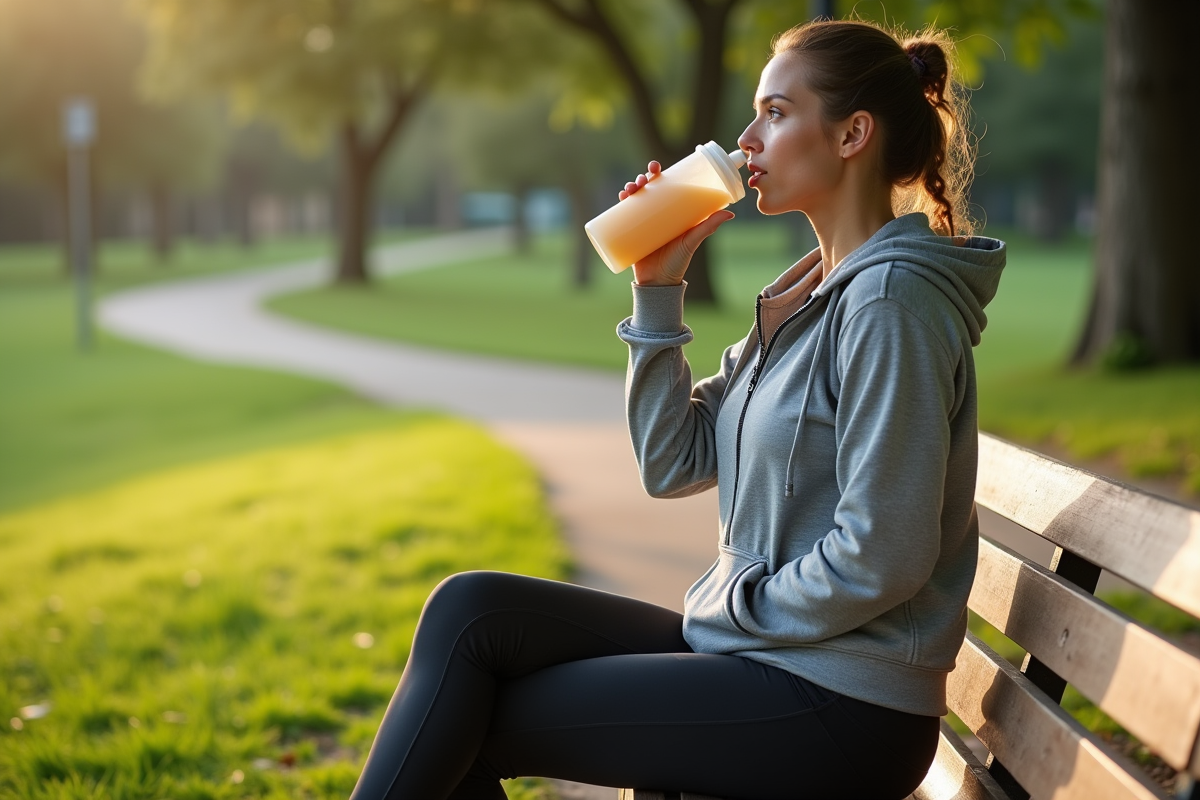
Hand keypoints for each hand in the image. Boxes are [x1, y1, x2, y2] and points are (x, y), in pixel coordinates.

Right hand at [618, 161, 734, 285]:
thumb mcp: (692, 241)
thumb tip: (730, 213)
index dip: (658, 174)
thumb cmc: (677, 263)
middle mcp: (656, 215)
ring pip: (634, 200)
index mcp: (671, 212)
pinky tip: (620, 197)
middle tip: (643, 179)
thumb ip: (707, 227)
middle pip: (647, 190)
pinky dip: (619, 205)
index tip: (655, 167)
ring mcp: (642, 224)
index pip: (664, 187)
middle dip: (642, 179)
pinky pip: (621, 217)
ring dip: (630, 188)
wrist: (658, 284)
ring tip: (630, 189)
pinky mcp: (630, 234)